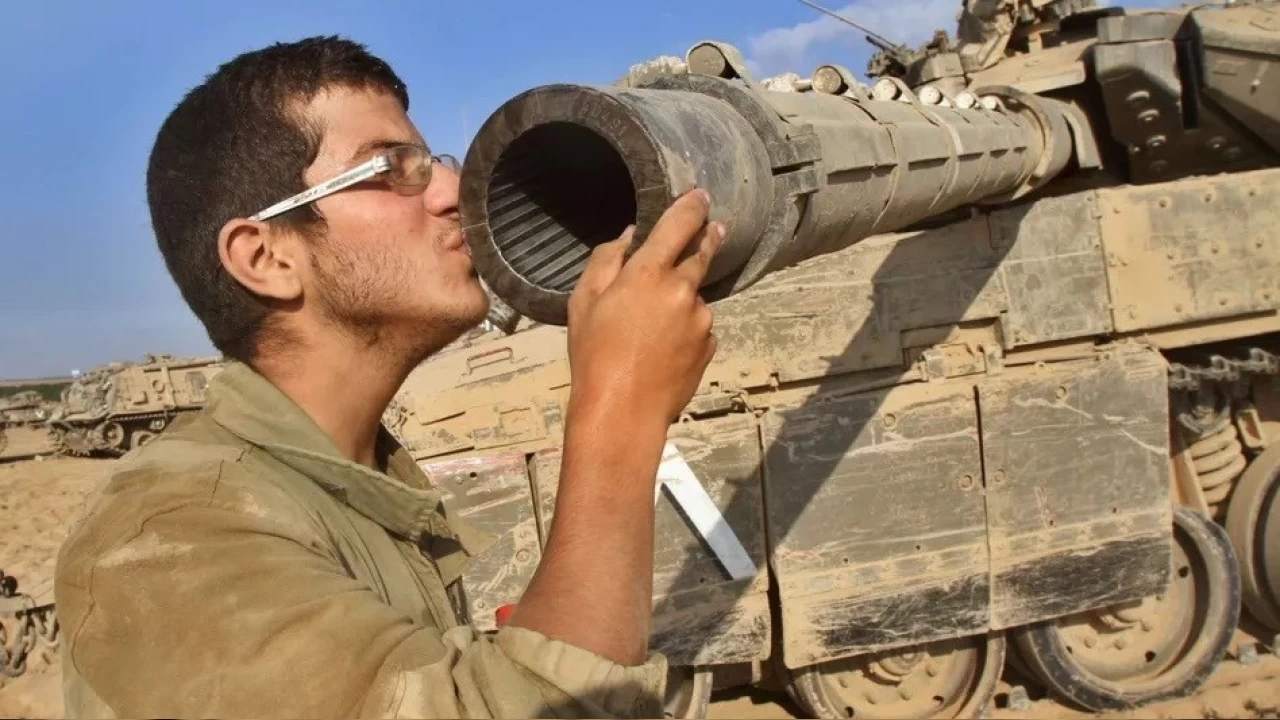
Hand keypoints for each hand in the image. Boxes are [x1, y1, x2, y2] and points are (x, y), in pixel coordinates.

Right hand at [566, 188, 722, 427]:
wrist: (623, 412)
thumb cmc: (595, 356)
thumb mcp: (583, 303)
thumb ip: (606, 261)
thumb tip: (629, 237)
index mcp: (649, 274)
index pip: (679, 224)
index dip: (691, 205)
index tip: (700, 195)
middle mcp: (683, 291)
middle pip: (701, 252)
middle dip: (705, 237)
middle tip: (709, 229)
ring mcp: (701, 319)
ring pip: (694, 296)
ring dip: (682, 298)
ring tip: (651, 328)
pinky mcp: (710, 345)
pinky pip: (699, 327)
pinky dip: (686, 329)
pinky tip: (663, 349)